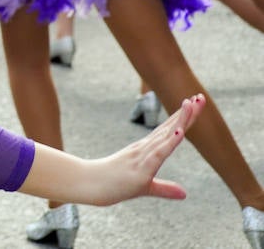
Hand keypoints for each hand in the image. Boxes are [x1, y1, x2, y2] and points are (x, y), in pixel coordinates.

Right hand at [83, 95, 203, 205]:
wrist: (89, 185)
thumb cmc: (113, 184)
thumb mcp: (144, 188)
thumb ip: (164, 188)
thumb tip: (184, 194)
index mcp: (147, 149)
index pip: (168, 130)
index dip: (183, 117)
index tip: (195, 102)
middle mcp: (145, 147)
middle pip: (170, 127)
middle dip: (187, 113)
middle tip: (200, 96)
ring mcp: (142, 155)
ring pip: (165, 135)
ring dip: (180, 120)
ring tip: (191, 104)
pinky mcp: (141, 167)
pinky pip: (158, 152)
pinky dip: (170, 142)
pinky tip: (180, 131)